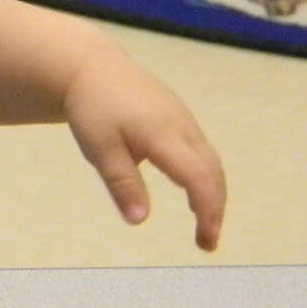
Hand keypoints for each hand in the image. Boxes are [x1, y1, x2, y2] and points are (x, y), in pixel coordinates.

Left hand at [63, 47, 226, 250]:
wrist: (91, 65)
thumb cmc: (92, 108)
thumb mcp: (100, 149)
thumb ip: (122, 184)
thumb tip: (140, 220)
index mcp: (163, 135)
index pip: (199, 178)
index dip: (209, 211)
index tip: (207, 240)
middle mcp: (182, 126)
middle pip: (212, 171)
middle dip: (215, 208)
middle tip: (206, 242)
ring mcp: (183, 118)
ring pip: (210, 160)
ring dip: (212, 192)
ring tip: (203, 223)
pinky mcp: (179, 114)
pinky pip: (201, 149)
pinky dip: (205, 175)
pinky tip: (192, 190)